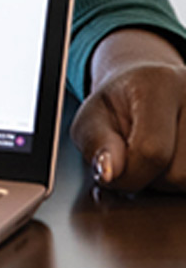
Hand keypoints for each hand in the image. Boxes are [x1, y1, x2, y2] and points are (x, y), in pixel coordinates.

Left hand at [70, 29, 185, 190]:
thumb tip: (107, 173)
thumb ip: (95, 144)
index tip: (112, 174)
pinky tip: (173, 162)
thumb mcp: (91, 117)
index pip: (152, 151)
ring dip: (170, 184)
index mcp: (160, 83)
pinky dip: (183, 182)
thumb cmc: (117, 103)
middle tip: (137, 157)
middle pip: (178, 175)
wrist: (146, 87)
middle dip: (151, 179)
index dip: (129, 175)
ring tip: (156, 160)